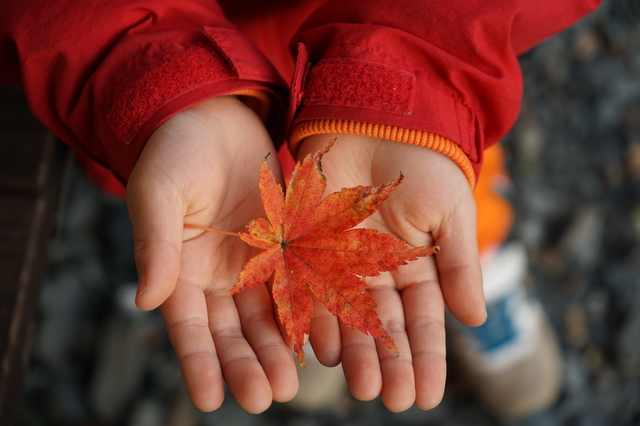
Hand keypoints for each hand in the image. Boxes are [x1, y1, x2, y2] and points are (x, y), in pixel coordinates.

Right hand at [127, 96, 296, 412]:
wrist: (215, 114)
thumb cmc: (175, 149)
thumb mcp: (159, 192)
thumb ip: (154, 243)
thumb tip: (143, 299)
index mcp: (181, 270)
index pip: (189, 326)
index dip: (198, 362)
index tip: (209, 399)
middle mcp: (220, 276)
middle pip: (234, 331)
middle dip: (248, 364)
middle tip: (266, 396)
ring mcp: (256, 263)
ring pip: (270, 315)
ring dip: (281, 348)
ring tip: (292, 382)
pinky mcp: (287, 244)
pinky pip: (301, 282)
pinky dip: (310, 310)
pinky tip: (324, 337)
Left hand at [297, 134, 485, 411]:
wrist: (378, 115)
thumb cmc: (424, 159)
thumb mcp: (451, 211)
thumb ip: (460, 264)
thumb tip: (476, 320)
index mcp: (418, 263)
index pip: (424, 320)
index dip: (427, 358)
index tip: (428, 395)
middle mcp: (379, 268)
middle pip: (385, 325)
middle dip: (390, 363)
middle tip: (392, 399)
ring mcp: (343, 257)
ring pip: (348, 313)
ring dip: (355, 351)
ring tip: (361, 384)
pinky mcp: (310, 242)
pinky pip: (313, 285)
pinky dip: (318, 314)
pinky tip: (322, 346)